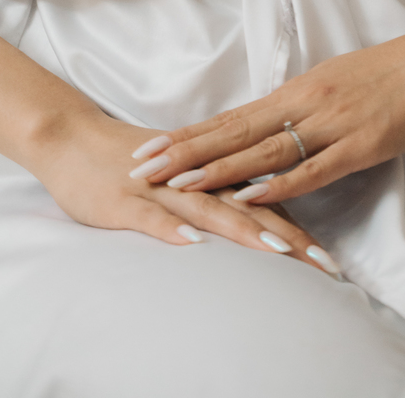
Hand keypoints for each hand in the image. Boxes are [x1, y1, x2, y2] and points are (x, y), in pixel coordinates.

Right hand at [24, 109, 337, 274]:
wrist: (73, 138)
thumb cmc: (131, 162)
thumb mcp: (183, 177)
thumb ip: (220, 192)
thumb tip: (260, 216)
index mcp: (212, 173)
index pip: (264, 201)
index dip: (300, 227)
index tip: (331, 259)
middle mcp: (195, 179)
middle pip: (250, 206)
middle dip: (290, 236)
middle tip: (325, 265)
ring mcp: (160, 189)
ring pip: (209, 208)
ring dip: (244, 228)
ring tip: (278, 251)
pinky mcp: (125, 199)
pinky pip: (151, 215)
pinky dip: (172, 227)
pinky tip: (192, 243)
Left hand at [128, 15, 404, 207]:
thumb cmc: (392, 72)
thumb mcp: (337, 84)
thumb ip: (303, 109)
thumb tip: (271, 129)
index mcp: (298, 90)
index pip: (232, 116)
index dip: (189, 134)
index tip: (148, 147)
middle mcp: (305, 104)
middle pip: (234, 132)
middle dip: (184, 152)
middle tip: (139, 167)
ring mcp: (332, 124)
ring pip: (263, 150)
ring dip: (217, 169)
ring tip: (176, 183)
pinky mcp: (361, 144)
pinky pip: (312, 168)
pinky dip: (277, 184)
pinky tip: (249, 196)